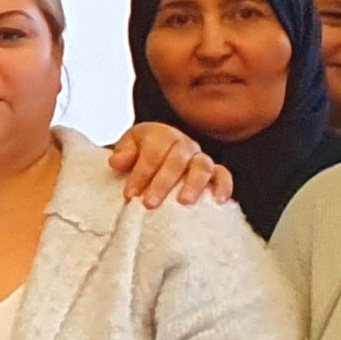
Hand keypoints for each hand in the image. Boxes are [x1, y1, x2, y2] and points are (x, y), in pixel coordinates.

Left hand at [106, 122, 234, 209]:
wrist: (158, 150)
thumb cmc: (140, 153)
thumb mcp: (128, 148)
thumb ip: (123, 154)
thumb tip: (116, 162)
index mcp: (161, 136)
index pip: (153, 153)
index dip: (141, 173)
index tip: (130, 194)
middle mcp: (183, 145)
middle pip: (176, 161)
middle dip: (162, 182)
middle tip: (150, 203)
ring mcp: (200, 157)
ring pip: (202, 166)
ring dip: (194, 184)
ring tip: (184, 202)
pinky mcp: (214, 170)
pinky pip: (223, 174)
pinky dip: (224, 185)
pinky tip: (220, 200)